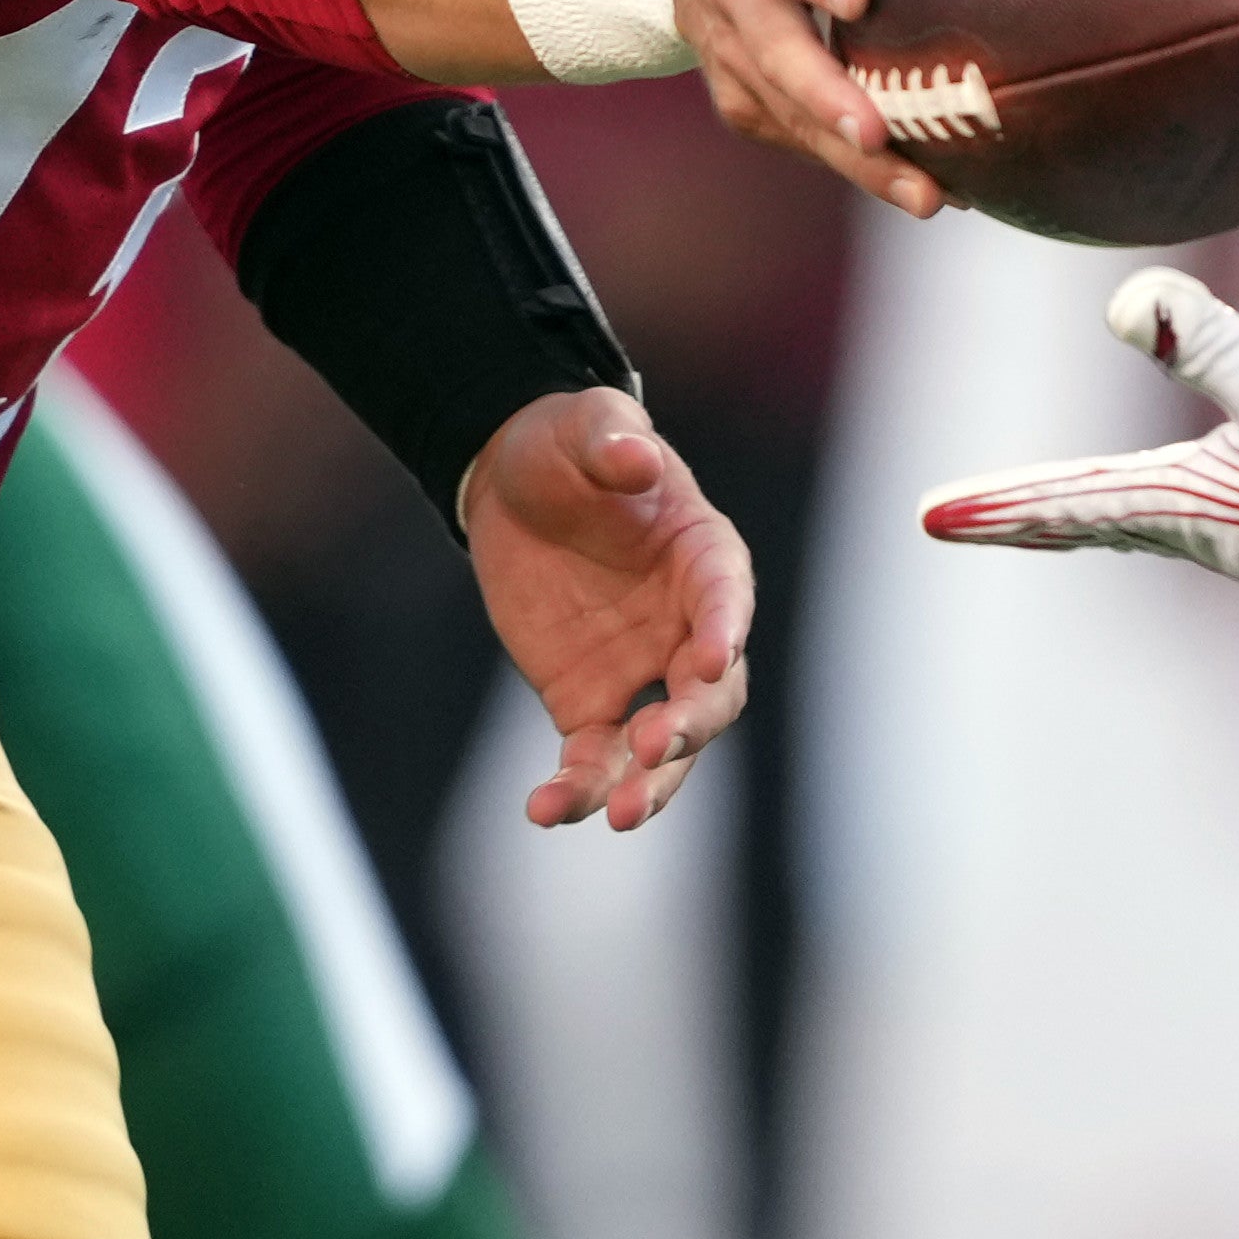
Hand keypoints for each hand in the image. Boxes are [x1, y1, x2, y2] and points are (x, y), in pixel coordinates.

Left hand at [464, 387, 755, 830]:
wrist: (510, 484)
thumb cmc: (566, 445)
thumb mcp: (585, 424)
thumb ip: (613, 439)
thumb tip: (636, 458)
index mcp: (703, 554)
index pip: (728, 596)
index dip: (726, 627)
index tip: (711, 661)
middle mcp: (687, 624)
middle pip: (712, 693)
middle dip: (691, 725)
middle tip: (655, 747)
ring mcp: (642, 671)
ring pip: (664, 747)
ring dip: (649, 784)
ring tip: (618, 814)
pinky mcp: (588, 702)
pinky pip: (593, 758)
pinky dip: (577, 789)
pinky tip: (543, 809)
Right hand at [672, 0, 1008, 217]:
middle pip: (772, 49)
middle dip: (824, 94)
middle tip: (879, 131)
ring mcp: (730, 52)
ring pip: (785, 113)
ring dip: (852, 159)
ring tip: (928, 197)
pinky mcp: (740, 99)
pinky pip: (795, 141)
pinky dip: (854, 169)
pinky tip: (929, 192)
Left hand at [917, 267, 1238, 718]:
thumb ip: (1213, 345)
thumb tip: (1125, 301)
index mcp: (1181, 503)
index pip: (1065, 501)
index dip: (994, 502)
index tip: (926, 514)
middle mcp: (1193, 531)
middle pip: (1079, 521)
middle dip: (1012, 514)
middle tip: (945, 519)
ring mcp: (1234, 542)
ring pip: (1123, 525)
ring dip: (1066, 515)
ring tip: (1027, 513)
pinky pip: (1175, 521)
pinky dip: (1129, 511)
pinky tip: (1160, 497)